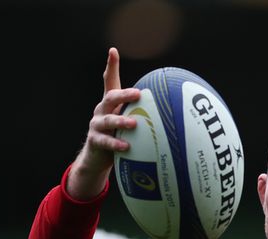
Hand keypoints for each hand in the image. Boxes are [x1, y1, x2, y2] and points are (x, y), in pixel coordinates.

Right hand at [67, 48, 140, 200]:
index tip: (113, 51)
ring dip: (121, 121)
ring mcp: (96, 125)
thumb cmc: (118, 137)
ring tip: (134, 124)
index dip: (111, 66)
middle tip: (138, 94)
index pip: (109, 81)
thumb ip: (143, 115)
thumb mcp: (129, 123)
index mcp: (110, 104)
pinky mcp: (94, 141)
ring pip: (108, 120)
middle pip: (111, 97)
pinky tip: (126, 147)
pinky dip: (116, 144)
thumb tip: (173, 110)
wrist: (97, 158)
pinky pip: (105, 141)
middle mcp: (101, 110)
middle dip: (124, 94)